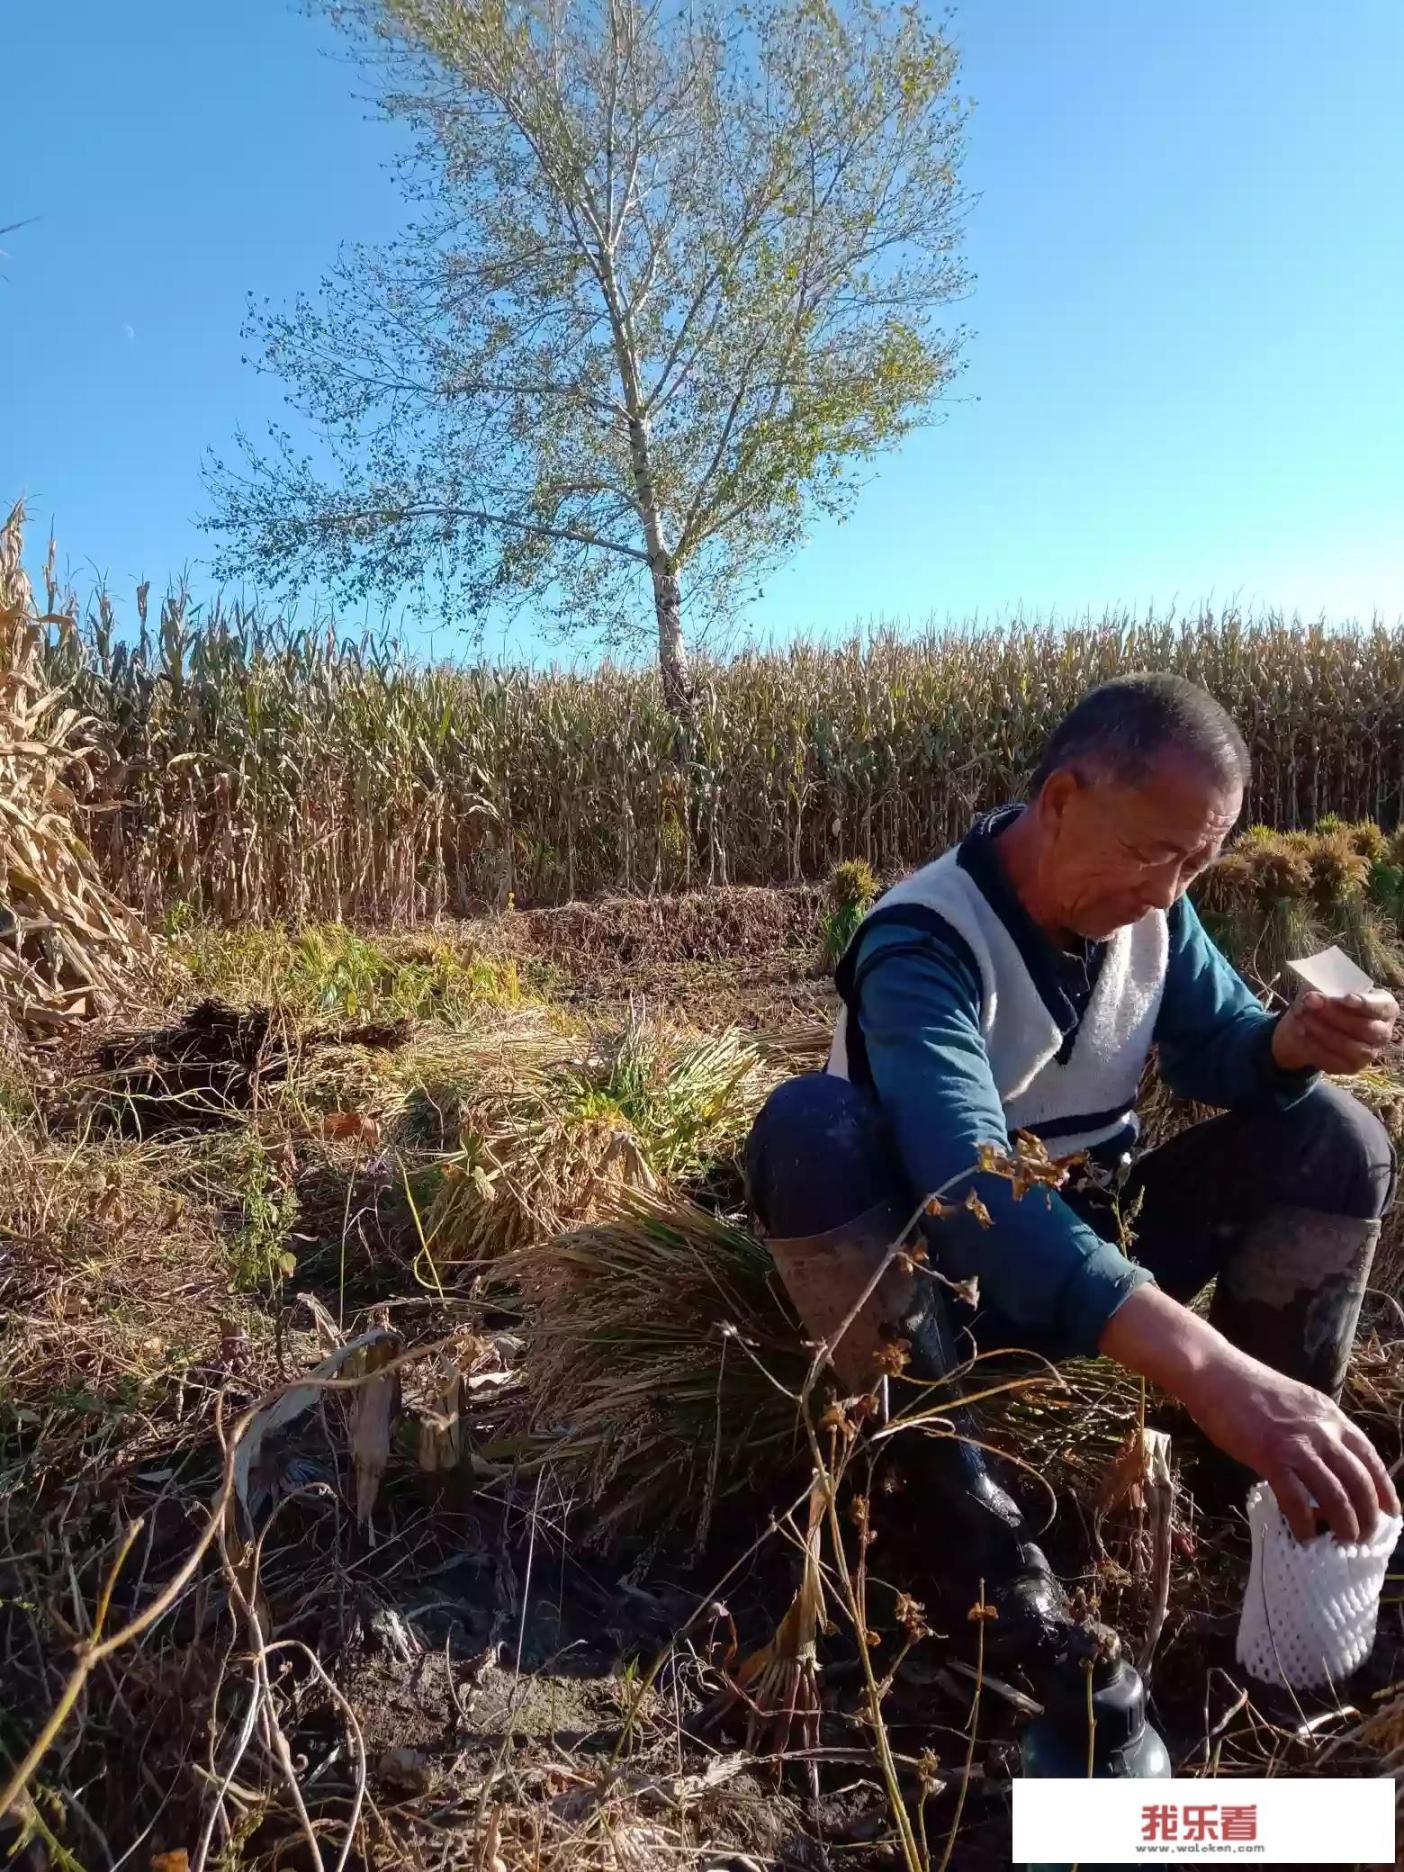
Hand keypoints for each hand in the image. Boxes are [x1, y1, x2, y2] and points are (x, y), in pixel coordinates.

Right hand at [1099, 1286, 1398, 1541]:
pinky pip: (1296, 1500)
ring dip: (1345, 1524)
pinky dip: (1304, 1523)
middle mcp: (1322, 1430)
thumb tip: (1322, 1463)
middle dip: (1368, 1515)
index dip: (1384, 1489)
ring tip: (1344, 1542)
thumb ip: (1314, 1429)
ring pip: (1336, 1495)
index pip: (1370, 1457)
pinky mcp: (1271, 1456)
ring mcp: (1298, 1444)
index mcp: (1330, 1415)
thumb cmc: (1248, 1388)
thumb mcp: (1297, 1404)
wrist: (1216, 1374)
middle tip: (1365, 1536)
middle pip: (1359, 1481)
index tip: (1392, 1512)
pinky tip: (1304, 1536)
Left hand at [1272, 988, 1397, 1075]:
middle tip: (1311, 1004)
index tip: (1347, 998)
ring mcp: (1369, 1052)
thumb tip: (1312, 999)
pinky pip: (1335, 1061)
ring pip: (1350, 1047)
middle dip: (1335, 1015)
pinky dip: (1315, 1047)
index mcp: (1385, 1007)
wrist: (1310, 1024)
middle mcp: (1382, 1032)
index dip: (1366, 1003)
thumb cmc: (1327, 999)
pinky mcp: (1352, 1067)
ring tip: (1304, 1018)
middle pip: (1364, 1028)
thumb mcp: (1325, 987)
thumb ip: (1321, 989)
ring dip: (1324, 1032)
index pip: (1383, 1007)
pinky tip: (1303, 1034)